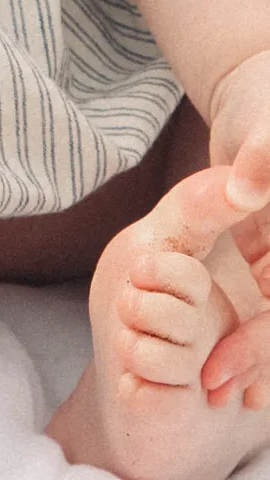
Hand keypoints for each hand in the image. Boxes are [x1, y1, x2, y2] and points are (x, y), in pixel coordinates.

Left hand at [201, 52, 269, 404]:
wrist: (261, 86)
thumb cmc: (267, 100)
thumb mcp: (267, 123)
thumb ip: (264, 154)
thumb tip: (244, 186)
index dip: (262, 339)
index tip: (218, 373)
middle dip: (260, 358)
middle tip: (215, 393)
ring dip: (260, 353)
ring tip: (220, 391)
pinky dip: (255, 329)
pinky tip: (232, 365)